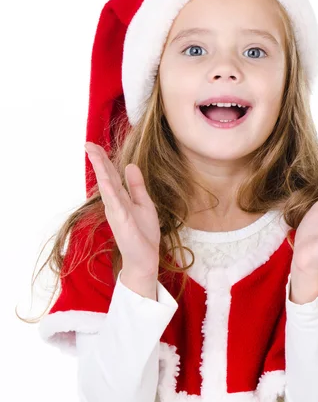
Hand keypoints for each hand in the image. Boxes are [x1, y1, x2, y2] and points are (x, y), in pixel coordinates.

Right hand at [84, 141, 160, 279]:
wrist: (145, 258)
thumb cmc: (144, 233)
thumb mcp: (144, 203)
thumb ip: (136, 186)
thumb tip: (130, 165)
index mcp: (121, 198)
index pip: (110, 175)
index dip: (103, 160)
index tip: (94, 145)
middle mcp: (115, 203)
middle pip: (105, 177)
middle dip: (98, 160)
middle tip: (88, 143)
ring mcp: (116, 211)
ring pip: (107, 186)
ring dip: (100, 170)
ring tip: (93, 154)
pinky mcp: (121, 221)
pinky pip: (115, 203)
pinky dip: (109, 190)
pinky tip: (105, 179)